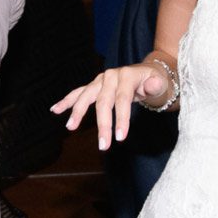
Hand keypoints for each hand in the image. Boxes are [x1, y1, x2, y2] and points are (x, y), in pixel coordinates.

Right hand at [51, 63, 167, 149]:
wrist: (150, 72)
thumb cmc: (157, 81)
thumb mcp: (162, 83)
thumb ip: (156, 86)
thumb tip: (150, 86)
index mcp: (127, 75)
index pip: (122, 99)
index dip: (121, 119)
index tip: (121, 138)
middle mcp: (111, 76)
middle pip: (103, 101)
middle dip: (102, 124)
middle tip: (103, 146)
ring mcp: (101, 80)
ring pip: (86, 96)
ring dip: (77, 111)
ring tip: (70, 127)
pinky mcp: (95, 85)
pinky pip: (79, 93)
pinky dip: (66, 101)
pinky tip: (55, 109)